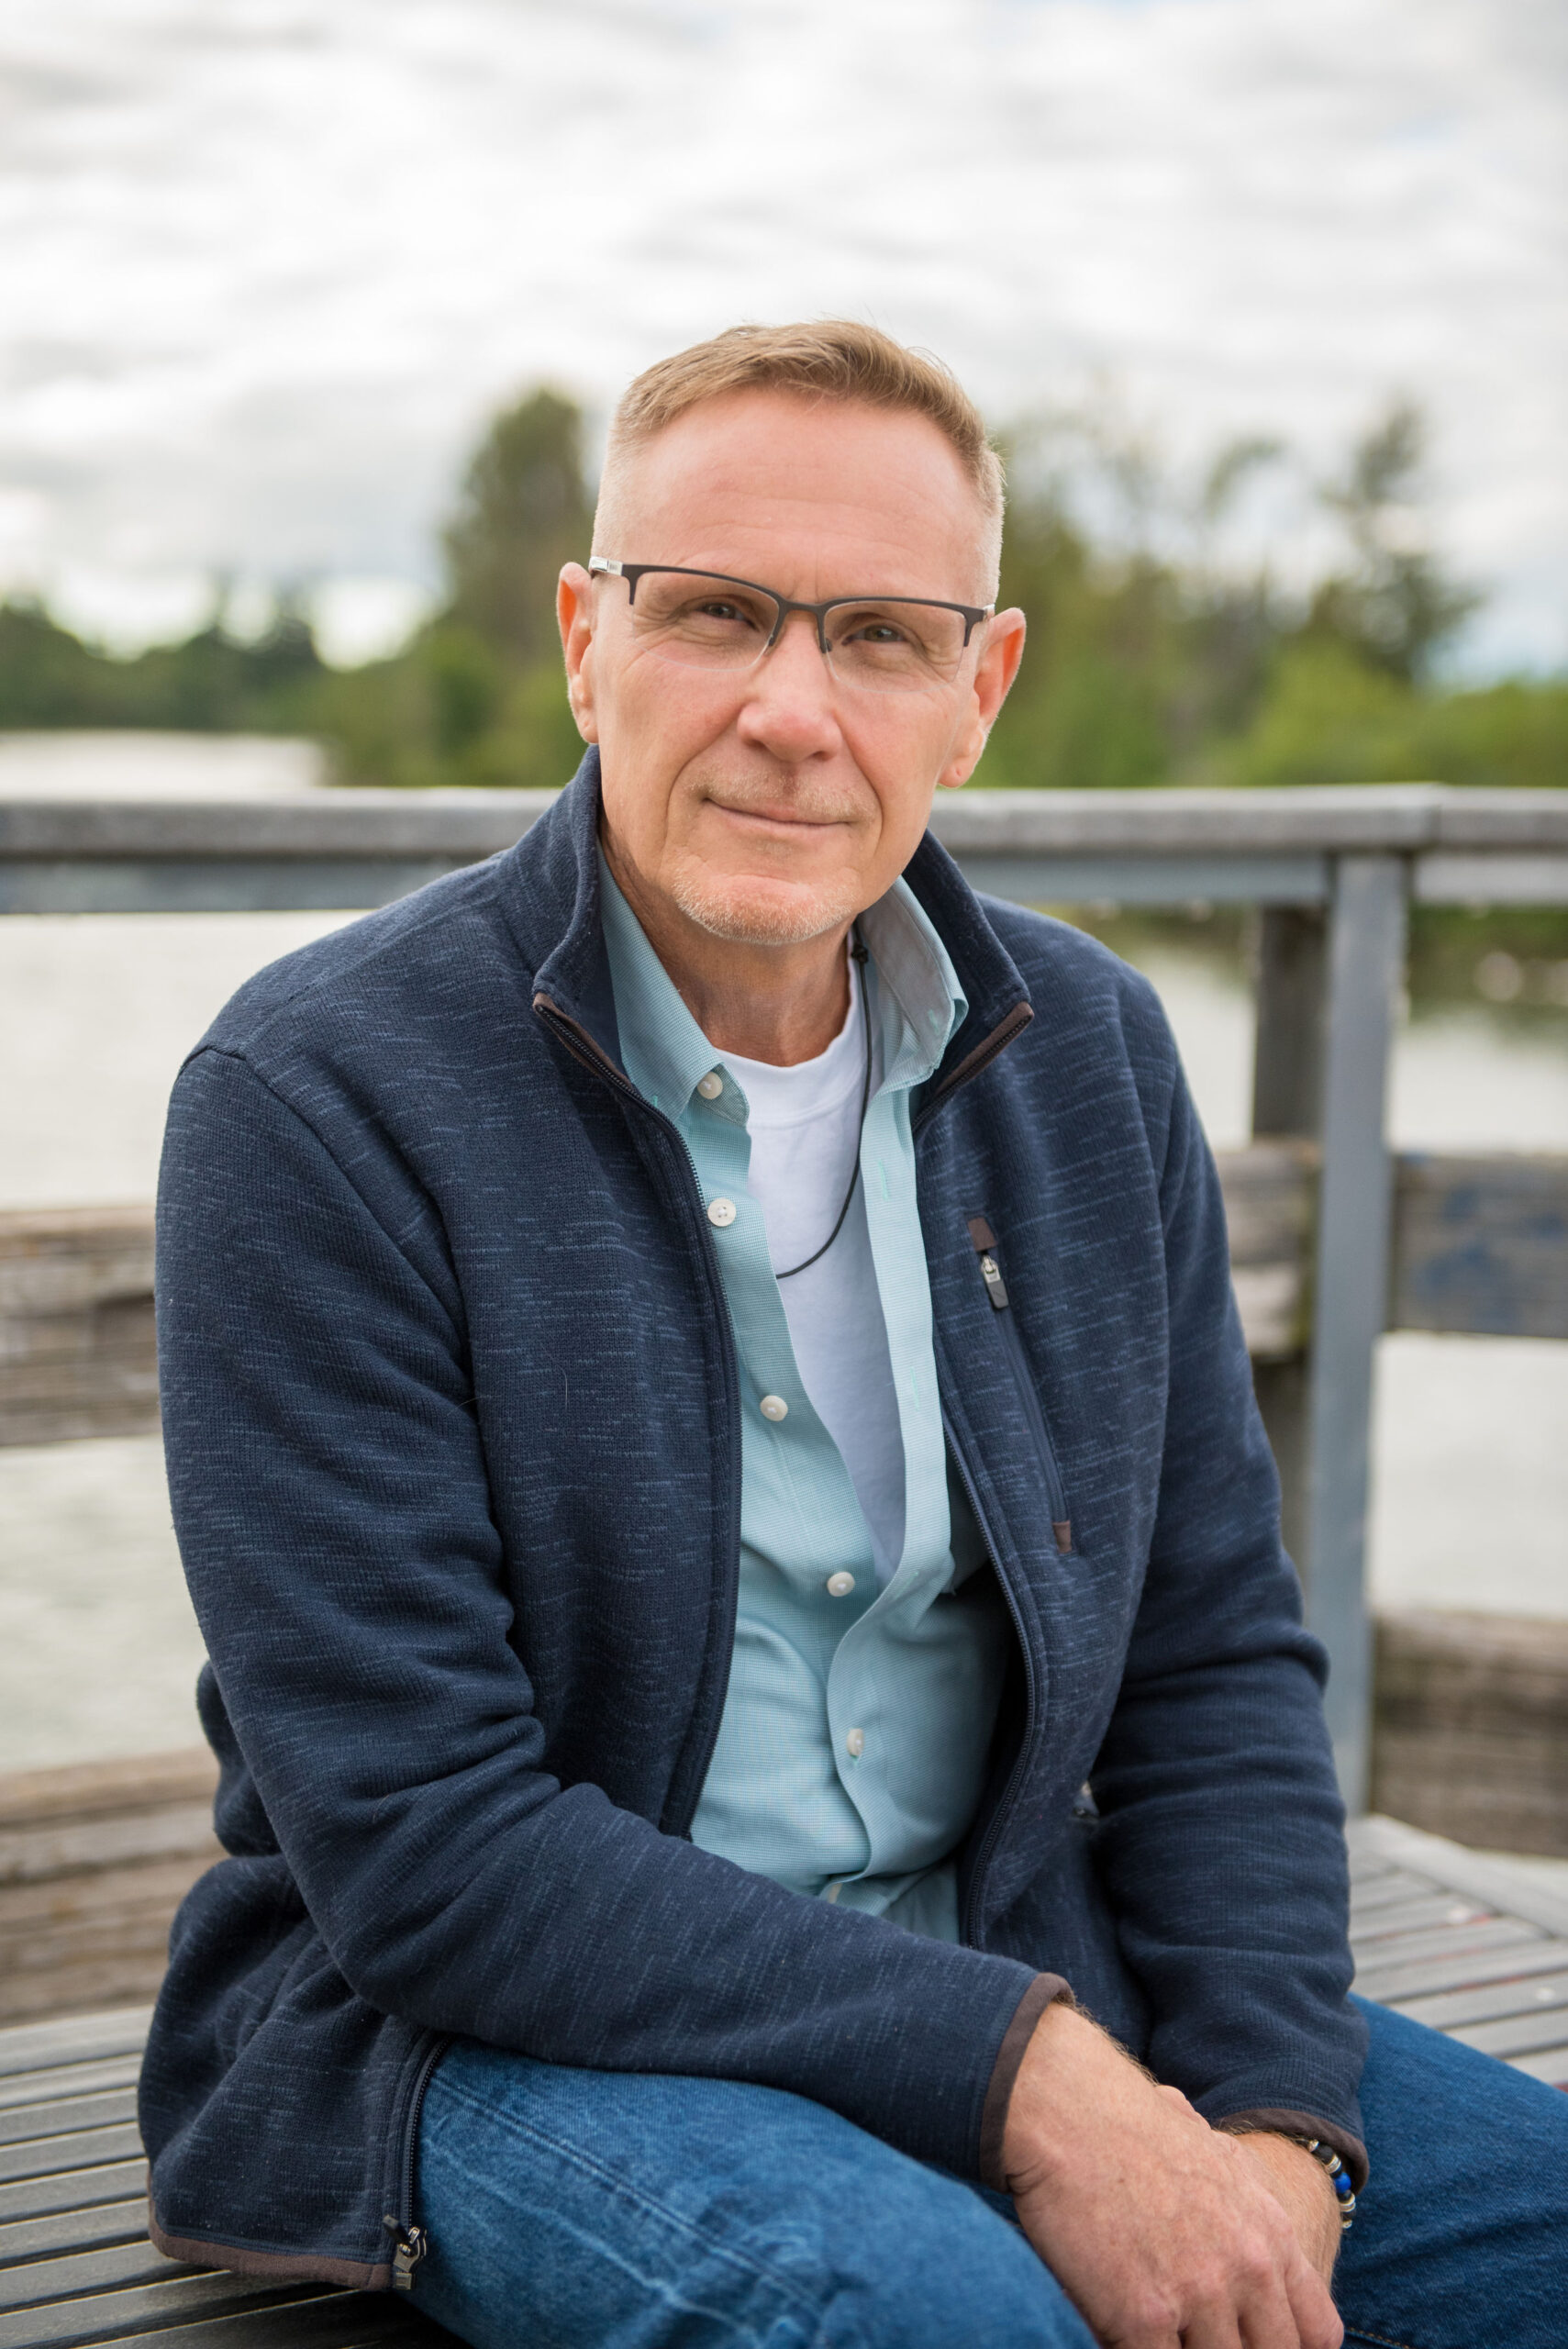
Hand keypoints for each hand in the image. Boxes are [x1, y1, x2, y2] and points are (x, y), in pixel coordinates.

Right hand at [1001, 2003, 1342, 2348]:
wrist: (1066, 2110)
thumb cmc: (1128, 2124)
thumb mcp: (1215, 2156)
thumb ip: (1244, 2208)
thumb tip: (1243, 2231)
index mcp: (1271, 2231)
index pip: (1317, 2332)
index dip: (1286, 2347)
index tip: (1247, 2340)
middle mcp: (1248, 2267)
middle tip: (1192, 2336)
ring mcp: (1199, 2294)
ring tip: (1156, 2331)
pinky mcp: (1143, 2317)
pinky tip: (1117, 2332)